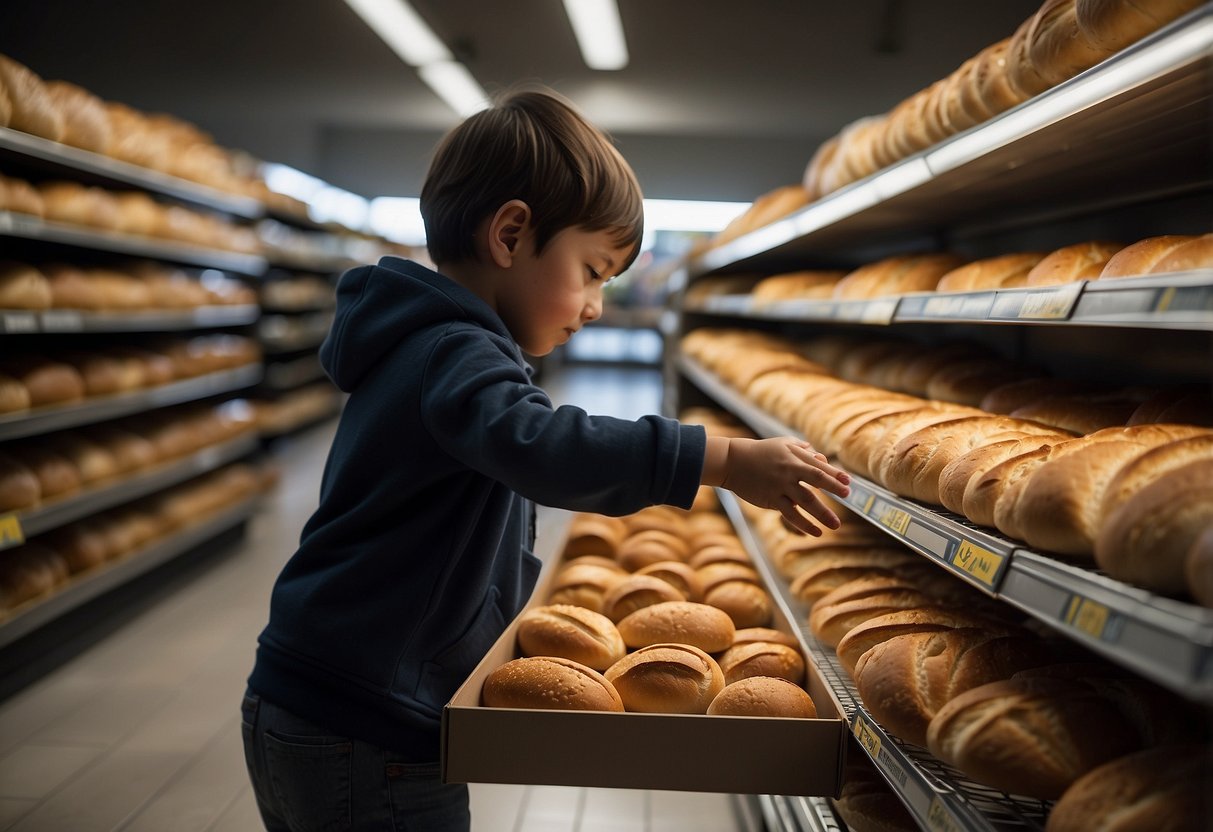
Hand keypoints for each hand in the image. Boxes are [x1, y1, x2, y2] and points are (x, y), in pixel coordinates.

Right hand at [716, 437, 850, 535]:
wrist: (733, 462)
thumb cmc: (760, 452)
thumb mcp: (782, 444)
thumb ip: (803, 450)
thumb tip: (821, 457)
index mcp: (794, 457)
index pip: (819, 466)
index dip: (835, 475)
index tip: (848, 483)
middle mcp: (789, 471)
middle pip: (816, 479)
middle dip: (833, 487)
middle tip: (847, 496)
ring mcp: (780, 486)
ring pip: (805, 500)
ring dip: (822, 513)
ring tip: (836, 525)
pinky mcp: (771, 499)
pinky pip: (790, 514)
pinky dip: (803, 524)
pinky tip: (816, 532)